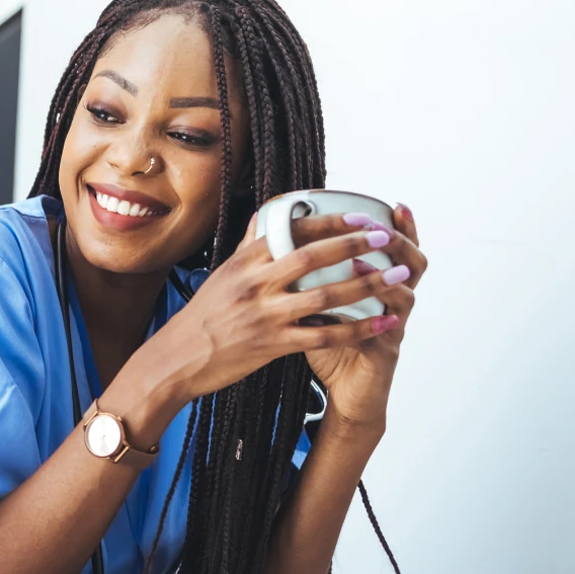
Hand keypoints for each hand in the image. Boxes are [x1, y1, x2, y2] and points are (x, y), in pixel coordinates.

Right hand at [155, 208, 422, 403]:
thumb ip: (250, 245)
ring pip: (324, 295)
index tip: (361, 216)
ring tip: (397, 278)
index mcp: (246, 261)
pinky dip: (356, 330)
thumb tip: (266, 214)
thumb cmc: (202, 316)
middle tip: (386, 238)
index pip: (294, 232)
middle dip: (354, 246)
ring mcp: (264, 315)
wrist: (177, 359)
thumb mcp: (222, 274)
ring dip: (366, 286)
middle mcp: (255, 283)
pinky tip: (381, 324)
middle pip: (313, 258)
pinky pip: (323, 336)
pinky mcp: (271, 345)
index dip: (331, 222)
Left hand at [297, 205, 426, 427]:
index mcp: (377, 289)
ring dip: (389, 273)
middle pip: (413, 264)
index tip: (395, 205)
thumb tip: (279, 247)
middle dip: (402, 241)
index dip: (401, 228)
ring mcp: (392, 328)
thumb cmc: (327, 348)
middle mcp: (392, 304)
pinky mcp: (384, 352)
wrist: (341, 395)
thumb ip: (308, 280)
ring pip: (406, 294)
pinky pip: (386, 330)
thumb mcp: (317, 307)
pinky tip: (358, 303)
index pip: (396, 252)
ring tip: (369, 255)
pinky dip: (374, 315)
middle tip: (383, 225)